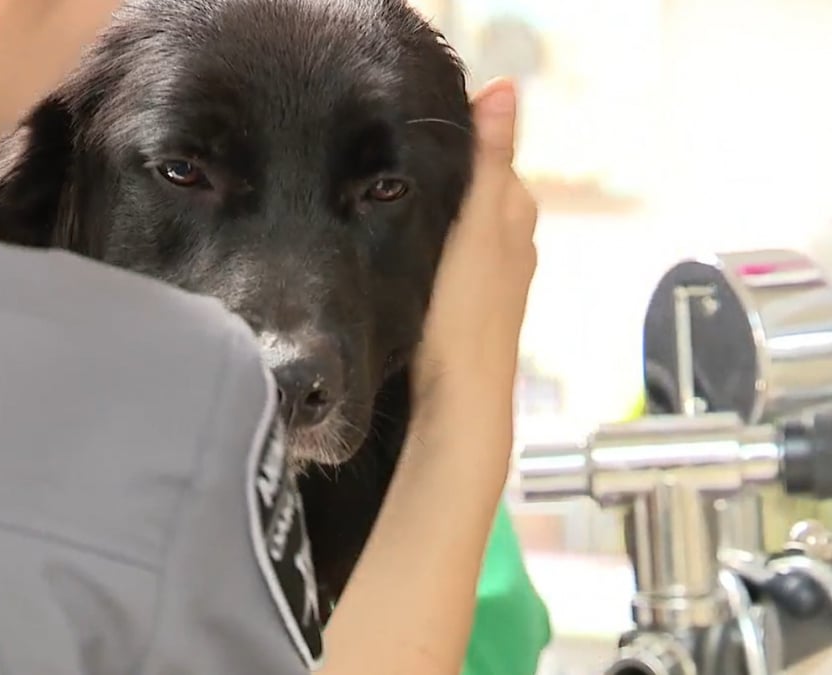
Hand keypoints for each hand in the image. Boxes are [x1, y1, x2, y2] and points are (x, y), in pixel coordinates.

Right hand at [415, 78, 537, 406]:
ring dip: (443, 208)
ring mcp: (492, 277)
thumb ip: (489, 158)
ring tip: (400, 197)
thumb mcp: (477, 223)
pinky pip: (456, 255)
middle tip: (401, 157)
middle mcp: (512, 243)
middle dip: (451, 171)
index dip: (463, 137)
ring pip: (469, 224)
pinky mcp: (469, 303)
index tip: (420, 123)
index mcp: (515, 215)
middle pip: (482, 189)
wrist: (461, 396)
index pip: (495, 156)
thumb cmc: (467, 314)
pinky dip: (438, 242)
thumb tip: (505, 88)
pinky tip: (412, 249)